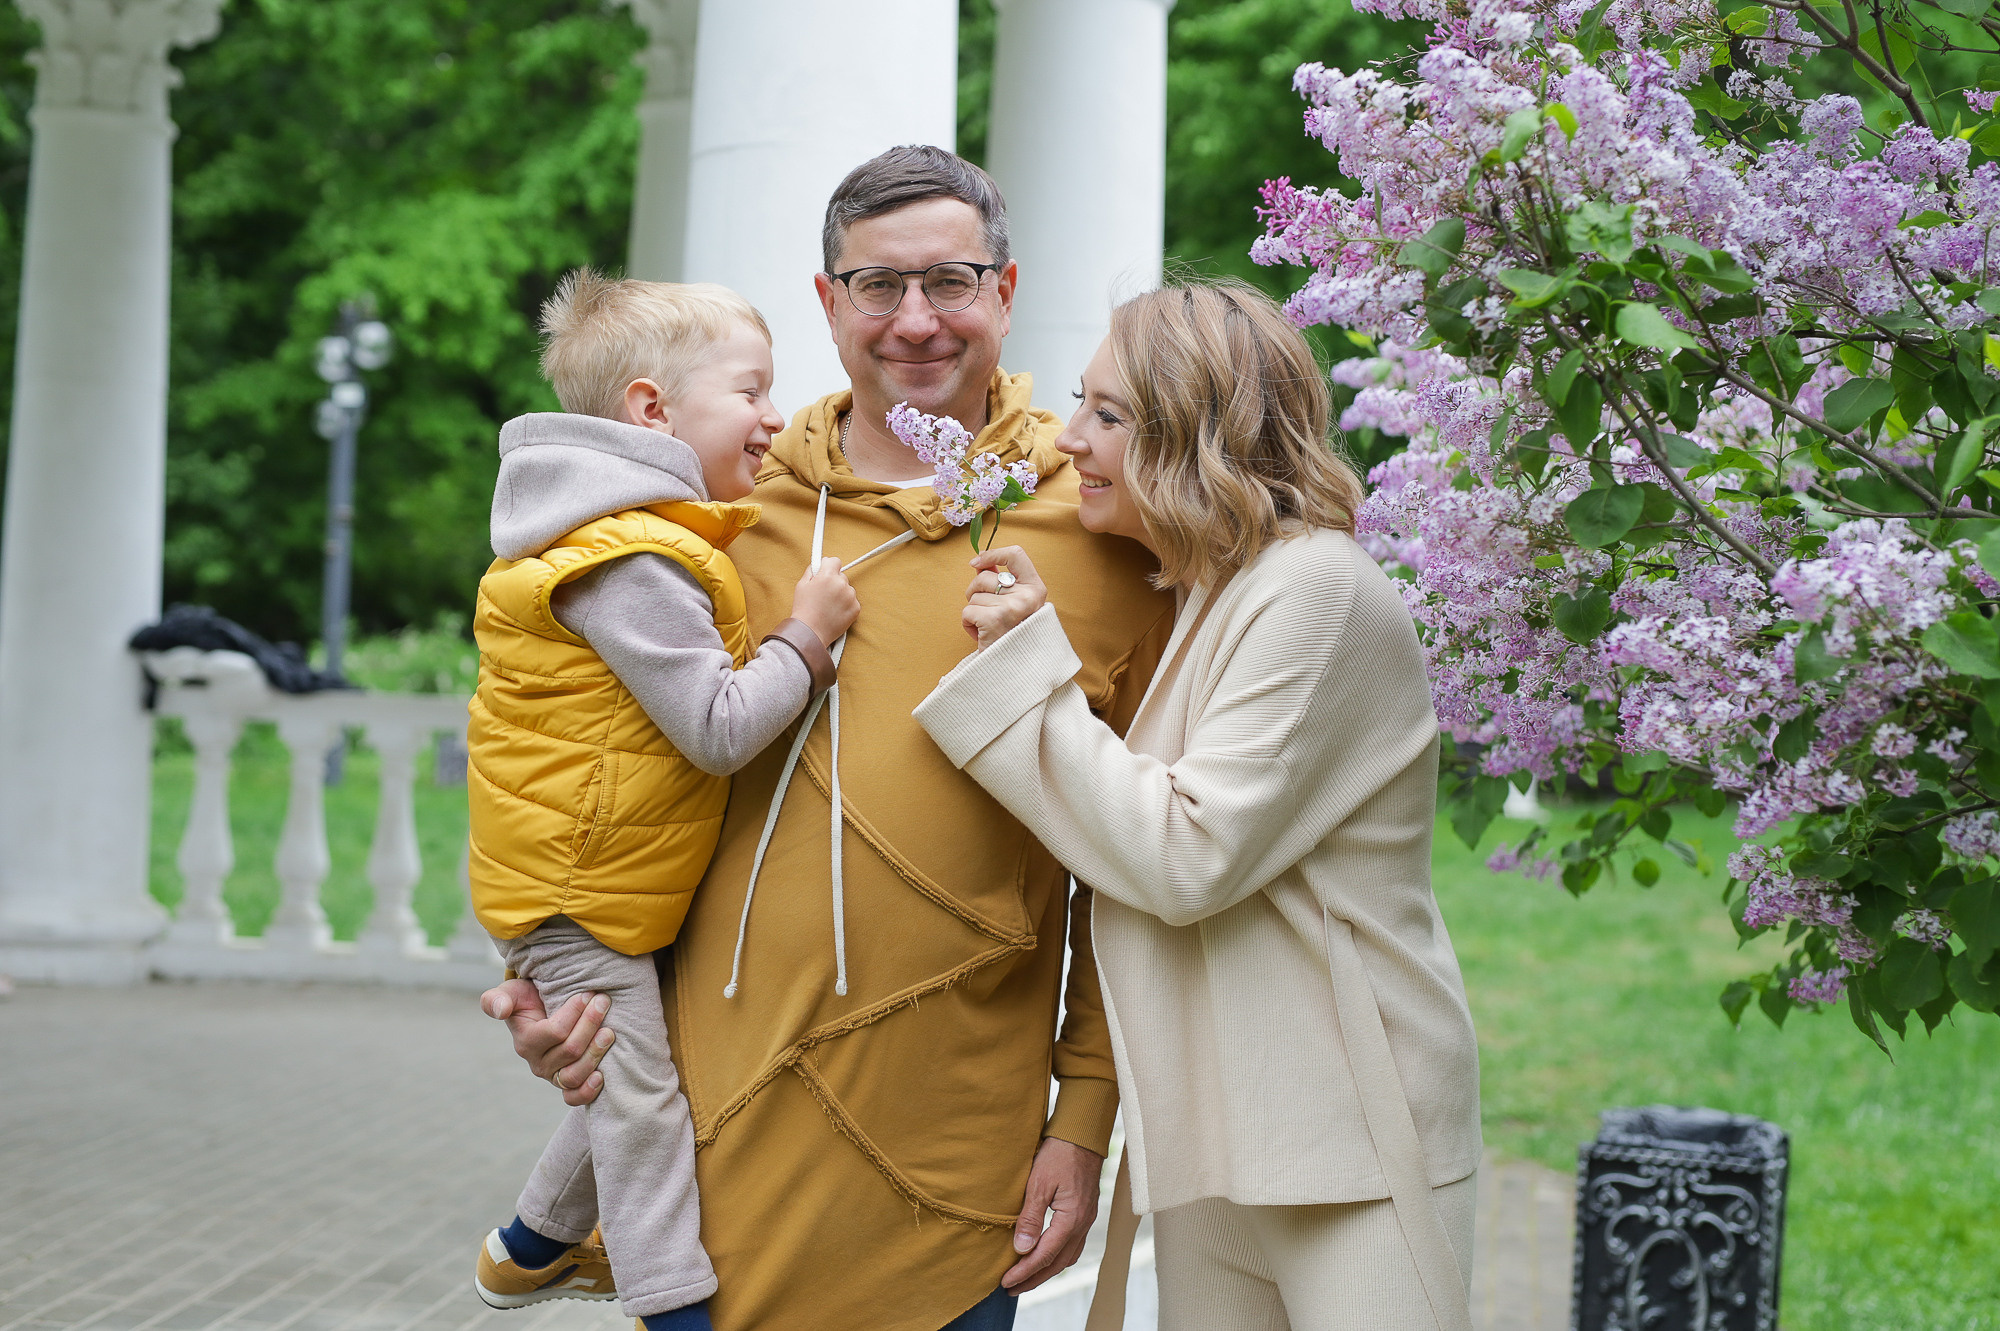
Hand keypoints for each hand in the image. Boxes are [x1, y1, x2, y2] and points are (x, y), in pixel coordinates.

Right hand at [480, 980, 613, 1106]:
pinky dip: (587, 1091)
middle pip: (570, 1051)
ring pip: (574, 1074)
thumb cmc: (528, 1000)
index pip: (555, 1031)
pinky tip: (601, 1076)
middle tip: (603, 1002)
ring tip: (609, 1032)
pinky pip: (574, 1097)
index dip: (575, 1012)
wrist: (543, 1011)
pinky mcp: (566, 1085)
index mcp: (526, 1042)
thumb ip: (497, 1000)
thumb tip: (500, 1010)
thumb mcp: (511, 993)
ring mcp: (553, 1076)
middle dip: (590, 1024)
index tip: (588, 993)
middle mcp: (538, 1064)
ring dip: (595, 1053)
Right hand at [790, 556, 859, 646]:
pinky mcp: (856, 608)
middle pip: (841, 576)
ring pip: (847, 589)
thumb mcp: (801, 585)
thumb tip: (818, 564)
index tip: (826, 572)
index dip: (829, 566)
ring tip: (828, 606)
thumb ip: (811, 571)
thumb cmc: (804, 609)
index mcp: (827, 576)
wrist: (810, 632)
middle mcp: (842, 584)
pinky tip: (835, 612)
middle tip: (823, 594)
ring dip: (840, 594)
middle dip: (834, 582)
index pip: (835, 561)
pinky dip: (846, 605)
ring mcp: (850, 596)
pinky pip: (852, 601)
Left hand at [963, 546, 1046, 650]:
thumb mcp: (1014, 605)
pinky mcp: (994, 620)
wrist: (1014, 670)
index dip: (993, 554)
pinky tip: (981, 635)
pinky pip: (967, 612)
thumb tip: (980, 562)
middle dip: (976, 591)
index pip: (1016, 555)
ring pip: (974, 596)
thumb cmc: (1012, 636)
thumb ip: (999, 582)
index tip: (977, 560)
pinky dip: (968, 624)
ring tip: (988, 627)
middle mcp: (1027, 596)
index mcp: (1036, 589)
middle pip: (985, 577)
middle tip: (985, 611)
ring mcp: (1012, 608)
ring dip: (974, 611)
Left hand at [1000, 1136, 1102, 1293]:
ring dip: (1045, 1270)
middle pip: (1057, 1263)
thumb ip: (1030, 1217)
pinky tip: (1046, 1257)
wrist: (1082, 1134)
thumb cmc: (1059, 1153)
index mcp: (1071, 1219)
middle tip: (1011, 1289)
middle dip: (1033, 1279)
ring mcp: (1086, 1220)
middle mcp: (1082, 1224)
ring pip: (1066, 1257)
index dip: (1024, 1272)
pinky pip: (1072, 1245)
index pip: (1044, 1255)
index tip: (1005, 1281)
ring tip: (1026, 1278)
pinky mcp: (1085, 1213)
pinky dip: (1057, 1257)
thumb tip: (1021, 1249)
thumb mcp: (1038, 1183)